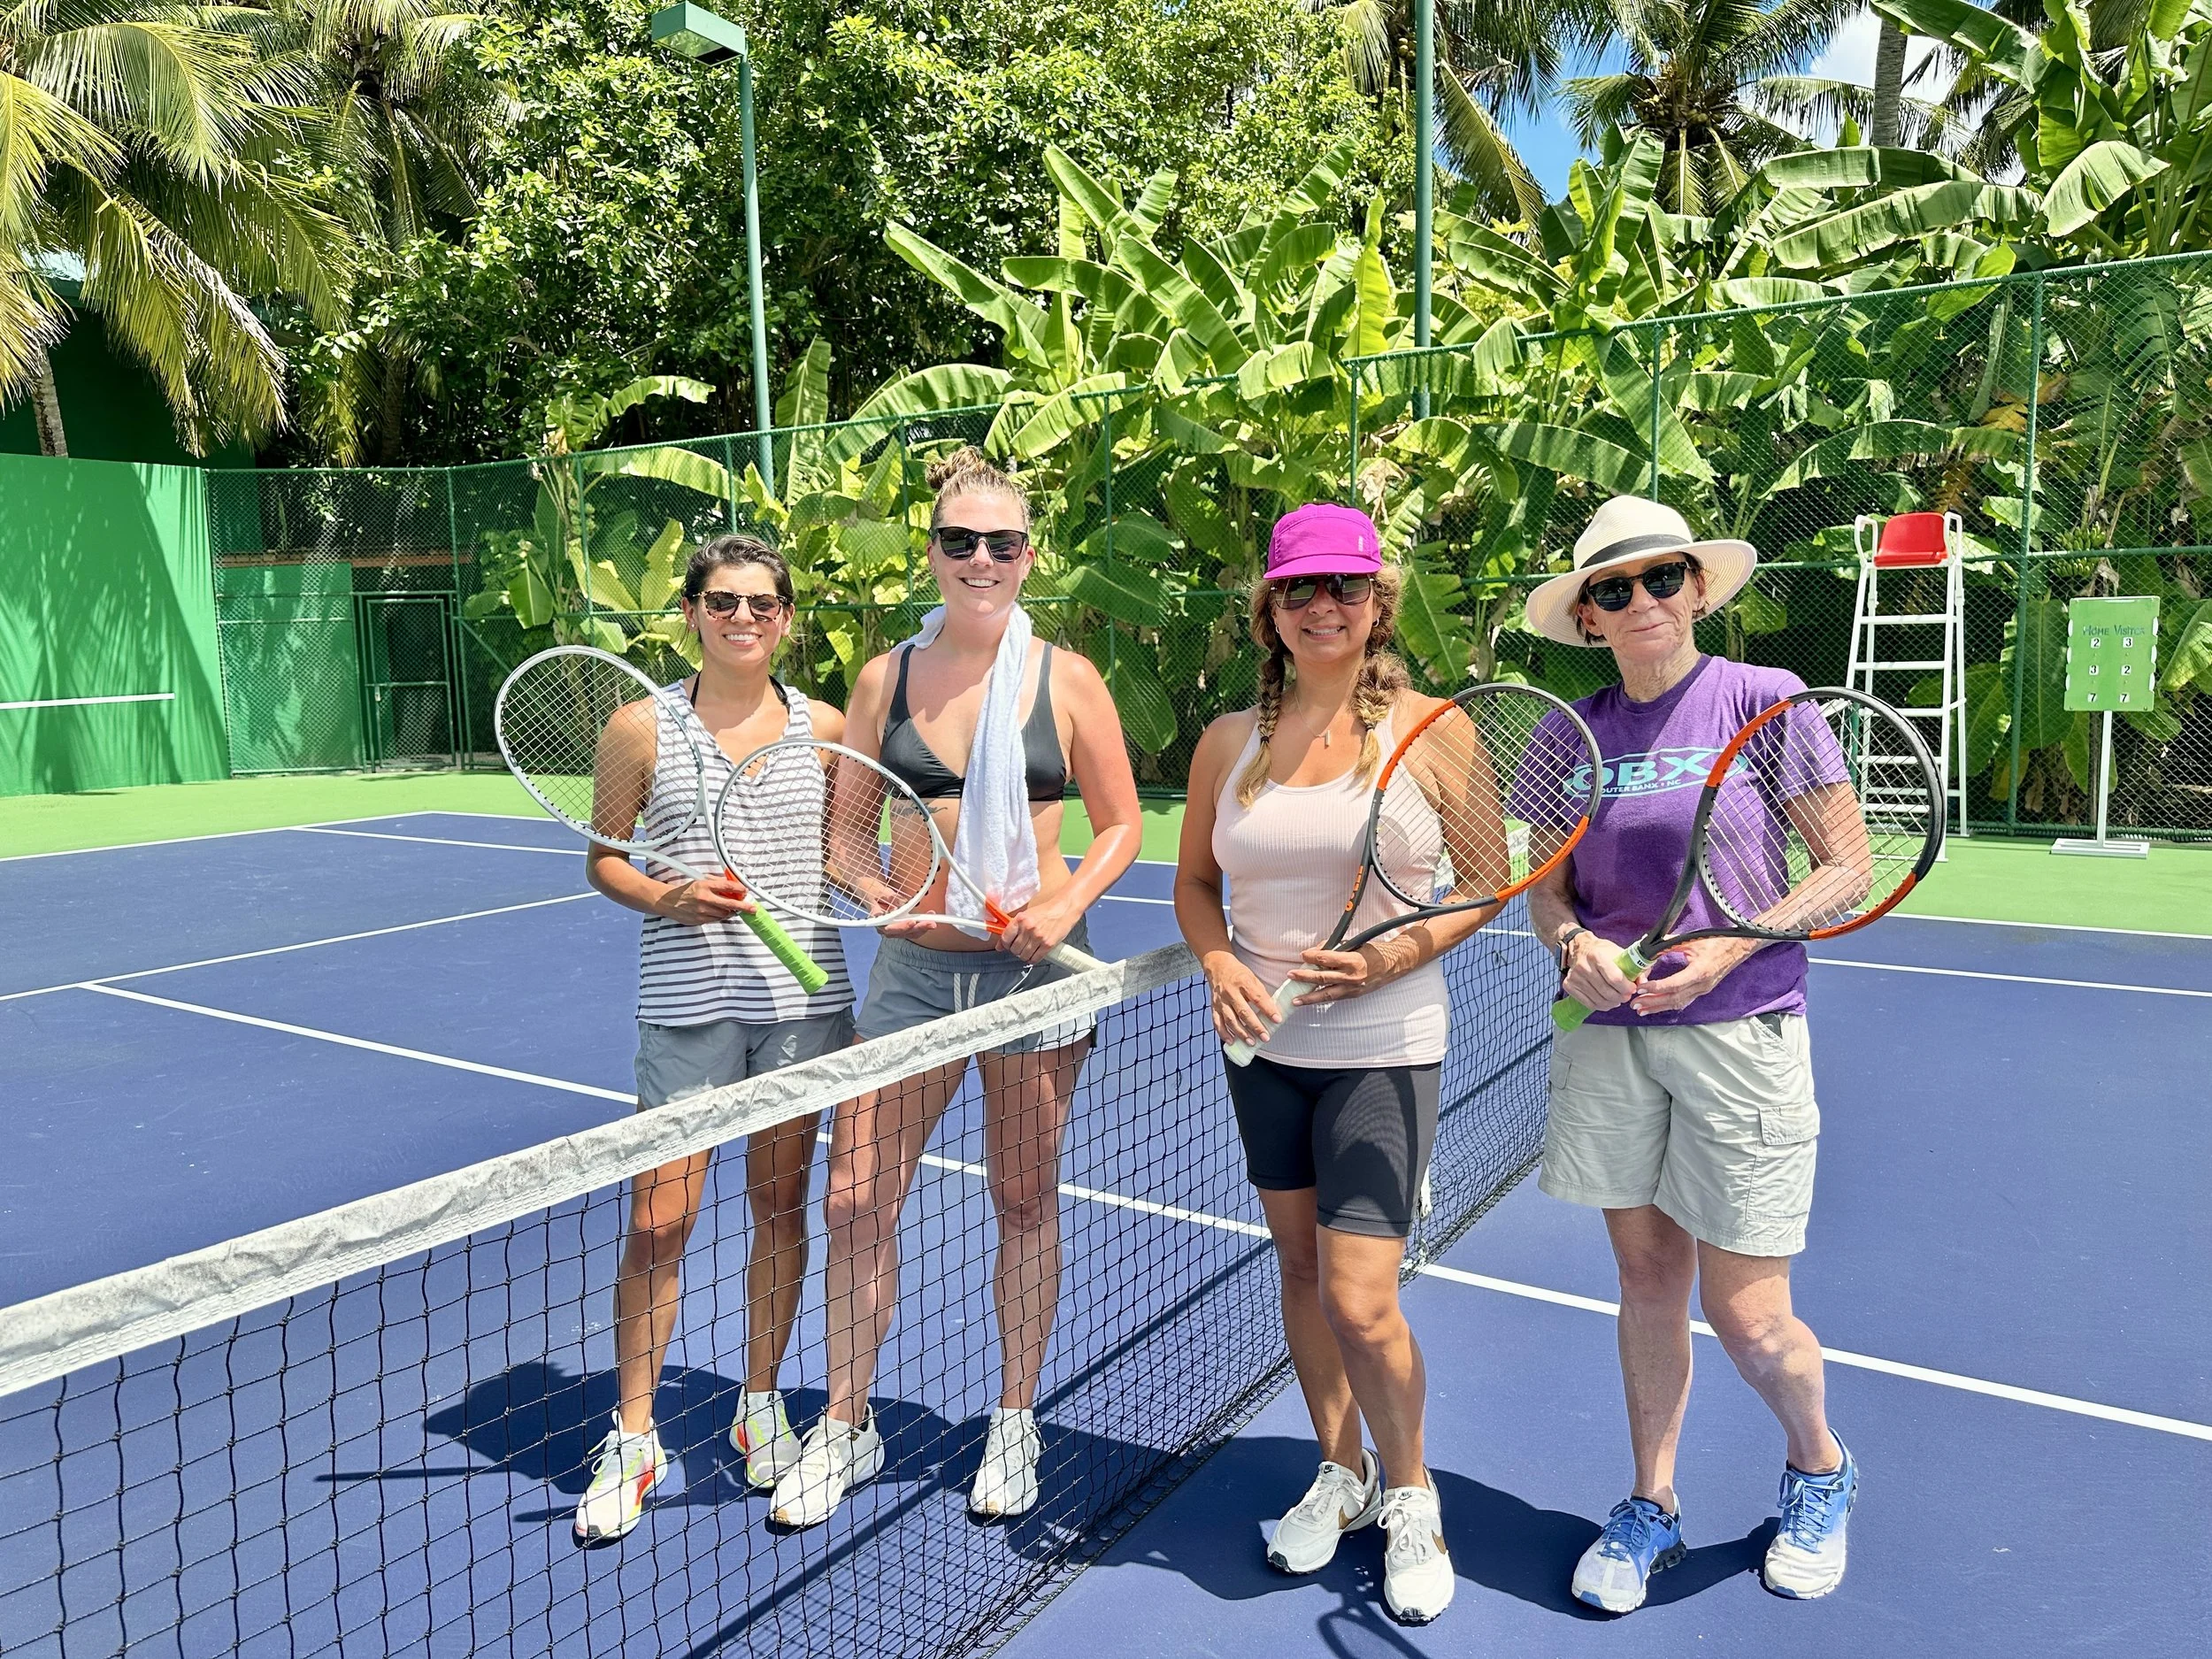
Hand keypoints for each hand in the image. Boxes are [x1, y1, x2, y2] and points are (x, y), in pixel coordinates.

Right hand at [655, 876, 754, 924]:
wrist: (669, 902)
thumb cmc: (686, 891)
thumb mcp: (700, 881)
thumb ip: (716, 883)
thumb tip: (732, 885)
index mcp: (704, 885)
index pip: (726, 886)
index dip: (739, 889)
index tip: (746, 891)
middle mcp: (704, 898)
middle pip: (729, 904)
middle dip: (743, 906)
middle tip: (752, 908)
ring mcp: (702, 911)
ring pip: (724, 914)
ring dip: (731, 911)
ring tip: (733, 909)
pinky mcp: (700, 920)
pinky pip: (716, 919)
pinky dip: (721, 916)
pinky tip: (720, 912)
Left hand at [996, 892, 1079, 962]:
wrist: (1064, 910)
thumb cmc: (1045, 912)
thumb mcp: (1027, 916)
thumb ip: (1013, 929)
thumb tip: (999, 946)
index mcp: (1020, 919)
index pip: (1005, 938)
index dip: (1005, 944)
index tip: (1008, 945)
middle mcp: (1028, 928)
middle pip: (1014, 949)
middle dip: (1015, 950)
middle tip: (1020, 947)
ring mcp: (1038, 937)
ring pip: (1023, 956)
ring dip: (1024, 956)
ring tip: (1028, 951)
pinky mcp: (1048, 945)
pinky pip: (1035, 959)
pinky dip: (1032, 959)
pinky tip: (1034, 955)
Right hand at [1202, 950, 1284, 1046]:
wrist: (1218, 967)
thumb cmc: (1239, 974)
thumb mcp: (1253, 979)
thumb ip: (1261, 994)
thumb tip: (1272, 1011)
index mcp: (1243, 982)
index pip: (1257, 998)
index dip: (1268, 1010)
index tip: (1277, 1020)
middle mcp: (1230, 992)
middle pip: (1243, 1011)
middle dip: (1255, 1026)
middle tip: (1265, 1037)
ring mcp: (1220, 1000)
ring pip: (1230, 1019)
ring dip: (1241, 1033)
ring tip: (1252, 1042)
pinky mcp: (1213, 1007)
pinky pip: (1217, 1022)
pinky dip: (1224, 1033)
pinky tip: (1232, 1041)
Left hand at [1287, 938, 1409, 1004]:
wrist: (1393, 964)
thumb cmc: (1373, 951)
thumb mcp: (1354, 944)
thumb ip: (1335, 948)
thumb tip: (1317, 951)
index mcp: (1352, 960)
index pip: (1326, 959)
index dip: (1311, 957)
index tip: (1302, 955)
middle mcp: (1352, 976)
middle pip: (1322, 978)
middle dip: (1304, 977)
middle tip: (1290, 976)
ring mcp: (1353, 988)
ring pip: (1326, 994)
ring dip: (1309, 997)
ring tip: (1295, 1000)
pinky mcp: (1354, 995)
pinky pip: (1334, 997)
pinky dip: (1321, 999)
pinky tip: (1310, 1000)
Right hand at [1560, 931, 1637, 1014]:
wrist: (1580, 947)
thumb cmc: (1602, 951)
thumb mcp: (1620, 953)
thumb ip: (1634, 968)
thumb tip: (1644, 983)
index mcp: (1597, 956)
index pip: (1615, 979)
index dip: (1627, 988)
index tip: (1632, 989)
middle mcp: (1583, 966)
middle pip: (1608, 992)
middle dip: (1621, 997)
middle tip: (1626, 996)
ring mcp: (1575, 977)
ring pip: (1599, 1000)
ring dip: (1612, 1003)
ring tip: (1618, 999)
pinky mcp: (1569, 985)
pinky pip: (1589, 1003)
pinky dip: (1601, 1006)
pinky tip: (1607, 1001)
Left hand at [1627, 937, 1761, 1015]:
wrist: (1737, 948)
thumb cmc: (1716, 942)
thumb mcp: (1691, 940)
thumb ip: (1670, 944)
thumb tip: (1650, 945)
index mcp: (1699, 971)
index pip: (1674, 984)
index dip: (1655, 988)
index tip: (1640, 989)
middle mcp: (1702, 984)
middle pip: (1674, 998)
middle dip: (1653, 1002)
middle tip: (1635, 1005)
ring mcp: (1703, 990)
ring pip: (1678, 1003)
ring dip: (1659, 1007)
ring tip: (1642, 1010)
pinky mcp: (1703, 991)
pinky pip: (1685, 1001)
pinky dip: (1669, 1005)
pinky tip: (1658, 1007)